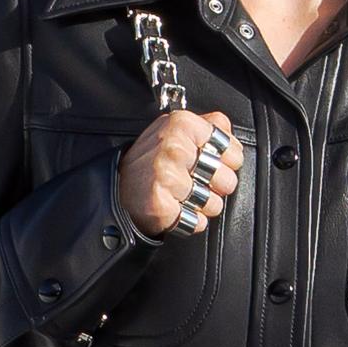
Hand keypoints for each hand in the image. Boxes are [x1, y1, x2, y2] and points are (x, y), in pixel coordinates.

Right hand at [119, 108, 243, 240]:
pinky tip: (176, 209)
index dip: (228, 161)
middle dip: (217, 187)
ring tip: (184, 197)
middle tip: (196, 182)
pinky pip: (196, 221)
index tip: (213, 163)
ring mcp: (167, 177)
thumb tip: (228, 131)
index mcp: (181, 125)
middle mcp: (174, 148)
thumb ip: (207, 126)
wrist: (118, 188)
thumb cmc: (151, 162)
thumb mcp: (176, 130)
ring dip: (203, 206)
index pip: (229, 147)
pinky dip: (189, 221)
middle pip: (226, 179)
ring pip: (214, 203)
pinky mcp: (162, 205)